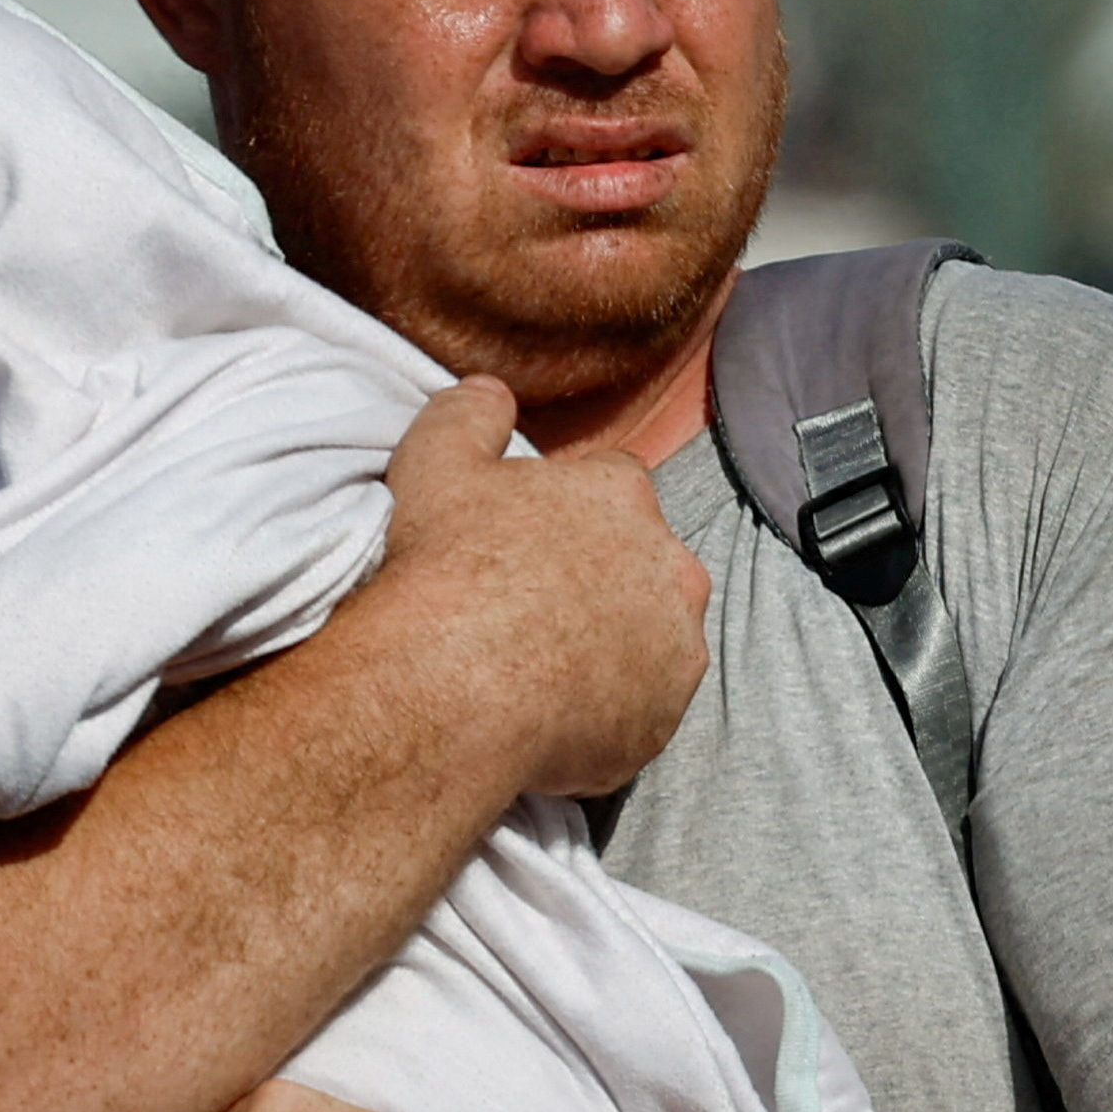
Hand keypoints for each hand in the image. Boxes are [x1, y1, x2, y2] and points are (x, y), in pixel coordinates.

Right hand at [356, 380, 706, 799]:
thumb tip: (492, 392)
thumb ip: (470, 414)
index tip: (532, 541)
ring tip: (548, 668)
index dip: (571, 512)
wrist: (454, 687)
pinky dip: (613, 711)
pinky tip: (560, 716)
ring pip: (652, 639)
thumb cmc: (446, 570)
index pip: (613, 487)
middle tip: (539, 609)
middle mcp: (671, 566)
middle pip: (644, 565)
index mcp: (623, 495)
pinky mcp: (666, 719)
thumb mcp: (436, 462)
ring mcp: (676, 647)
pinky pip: (644, 709)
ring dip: (616, 646)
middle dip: (605, 579)